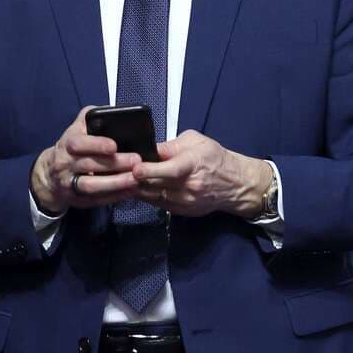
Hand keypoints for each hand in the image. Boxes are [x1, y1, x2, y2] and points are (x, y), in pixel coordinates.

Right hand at [31, 106, 141, 213]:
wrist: (49, 174)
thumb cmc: (71, 147)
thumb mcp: (76, 129)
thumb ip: (90, 118)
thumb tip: (111, 110)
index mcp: (67, 144)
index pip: (79, 144)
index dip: (96, 144)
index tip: (114, 146)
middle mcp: (66, 164)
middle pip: (89, 165)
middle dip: (114, 164)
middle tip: (137, 161)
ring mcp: (70, 184)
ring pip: (91, 186)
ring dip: (115, 184)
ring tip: (136, 180)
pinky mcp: (77, 199)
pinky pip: (96, 200)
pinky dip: (114, 197)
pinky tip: (130, 192)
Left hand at [131, 130, 272, 217]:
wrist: (235, 184)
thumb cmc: (215, 158)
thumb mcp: (195, 141)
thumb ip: (171, 146)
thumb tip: (149, 150)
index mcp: (193, 164)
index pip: (170, 170)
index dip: (150, 170)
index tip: (135, 169)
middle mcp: (189, 186)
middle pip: (157, 185)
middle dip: (135, 180)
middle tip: (117, 173)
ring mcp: (186, 202)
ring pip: (154, 197)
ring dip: (137, 190)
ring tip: (121, 181)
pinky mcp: (183, 212)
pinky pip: (158, 205)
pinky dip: (146, 197)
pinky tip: (136, 189)